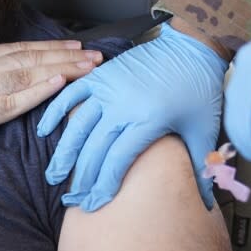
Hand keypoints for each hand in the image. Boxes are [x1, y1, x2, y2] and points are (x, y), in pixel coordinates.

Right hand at [0, 40, 102, 157]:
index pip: (19, 50)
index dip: (50, 49)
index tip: (74, 48)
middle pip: (31, 58)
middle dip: (66, 57)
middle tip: (97, 56)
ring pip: (28, 75)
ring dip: (62, 70)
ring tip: (89, 69)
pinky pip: (12, 102)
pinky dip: (38, 92)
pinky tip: (58, 86)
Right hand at [38, 23, 227, 210]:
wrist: (192, 47)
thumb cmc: (200, 88)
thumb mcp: (203, 129)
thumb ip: (199, 165)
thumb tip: (206, 202)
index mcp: (148, 120)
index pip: (118, 160)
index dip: (104, 184)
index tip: (96, 202)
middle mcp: (123, 105)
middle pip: (94, 148)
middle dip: (81, 177)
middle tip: (73, 197)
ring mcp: (108, 88)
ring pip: (78, 126)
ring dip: (64, 152)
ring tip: (54, 174)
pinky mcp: (101, 75)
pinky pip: (72, 94)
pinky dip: (56, 112)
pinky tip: (44, 131)